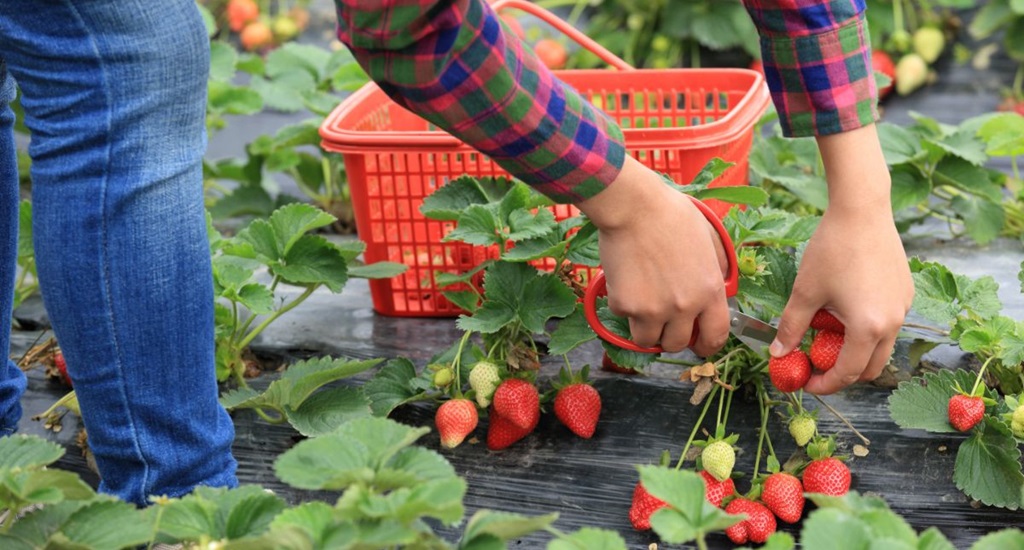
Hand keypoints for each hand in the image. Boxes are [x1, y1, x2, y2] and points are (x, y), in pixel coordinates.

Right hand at [577, 156, 730, 355]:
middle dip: (669, 337)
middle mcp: (685, 306)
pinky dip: (623, 304)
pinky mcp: (626, 305)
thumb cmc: (670, 214)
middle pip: (677, 344)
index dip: (707, 345)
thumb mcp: (708, 239)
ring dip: (644, 328)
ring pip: (647, 340)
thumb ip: (715, 268)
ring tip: (640, 304)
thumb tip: (717, 288)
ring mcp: (653, 309)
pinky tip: (625, 279)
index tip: (698, 345)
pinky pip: (624, 318)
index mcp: (709, 289)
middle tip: (661, 322)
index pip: (716, 336)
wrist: (633, 207)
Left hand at [769, 125, 913, 394]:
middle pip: (870, 367)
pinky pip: (888, 324)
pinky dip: (868, 331)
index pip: (847, 373)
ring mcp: (903, 307)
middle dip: (842, 373)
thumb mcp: (805, 291)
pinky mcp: (905, 293)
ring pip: (881, 347)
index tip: (805, 382)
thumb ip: (791, 327)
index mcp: (869, 327)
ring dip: (855, 352)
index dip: (824, 384)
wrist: (862, 211)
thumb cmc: (831, 250)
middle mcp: (893, 323)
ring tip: (826, 338)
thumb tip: (777, 353)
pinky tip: (844, 313)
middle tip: (815, 367)